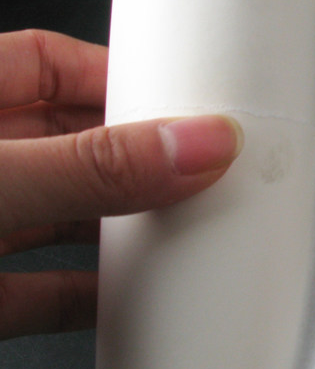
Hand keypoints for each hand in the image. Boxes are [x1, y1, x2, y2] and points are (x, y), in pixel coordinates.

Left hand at [0, 30, 242, 339]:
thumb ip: (89, 168)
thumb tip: (199, 144)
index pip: (51, 65)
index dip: (124, 75)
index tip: (192, 96)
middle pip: (77, 148)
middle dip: (145, 161)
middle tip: (212, 171)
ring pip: (69, 223)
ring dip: (129, 233)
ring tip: (193, 235)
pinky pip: (49, 294)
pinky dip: (96, 300)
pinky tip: (139, 303)